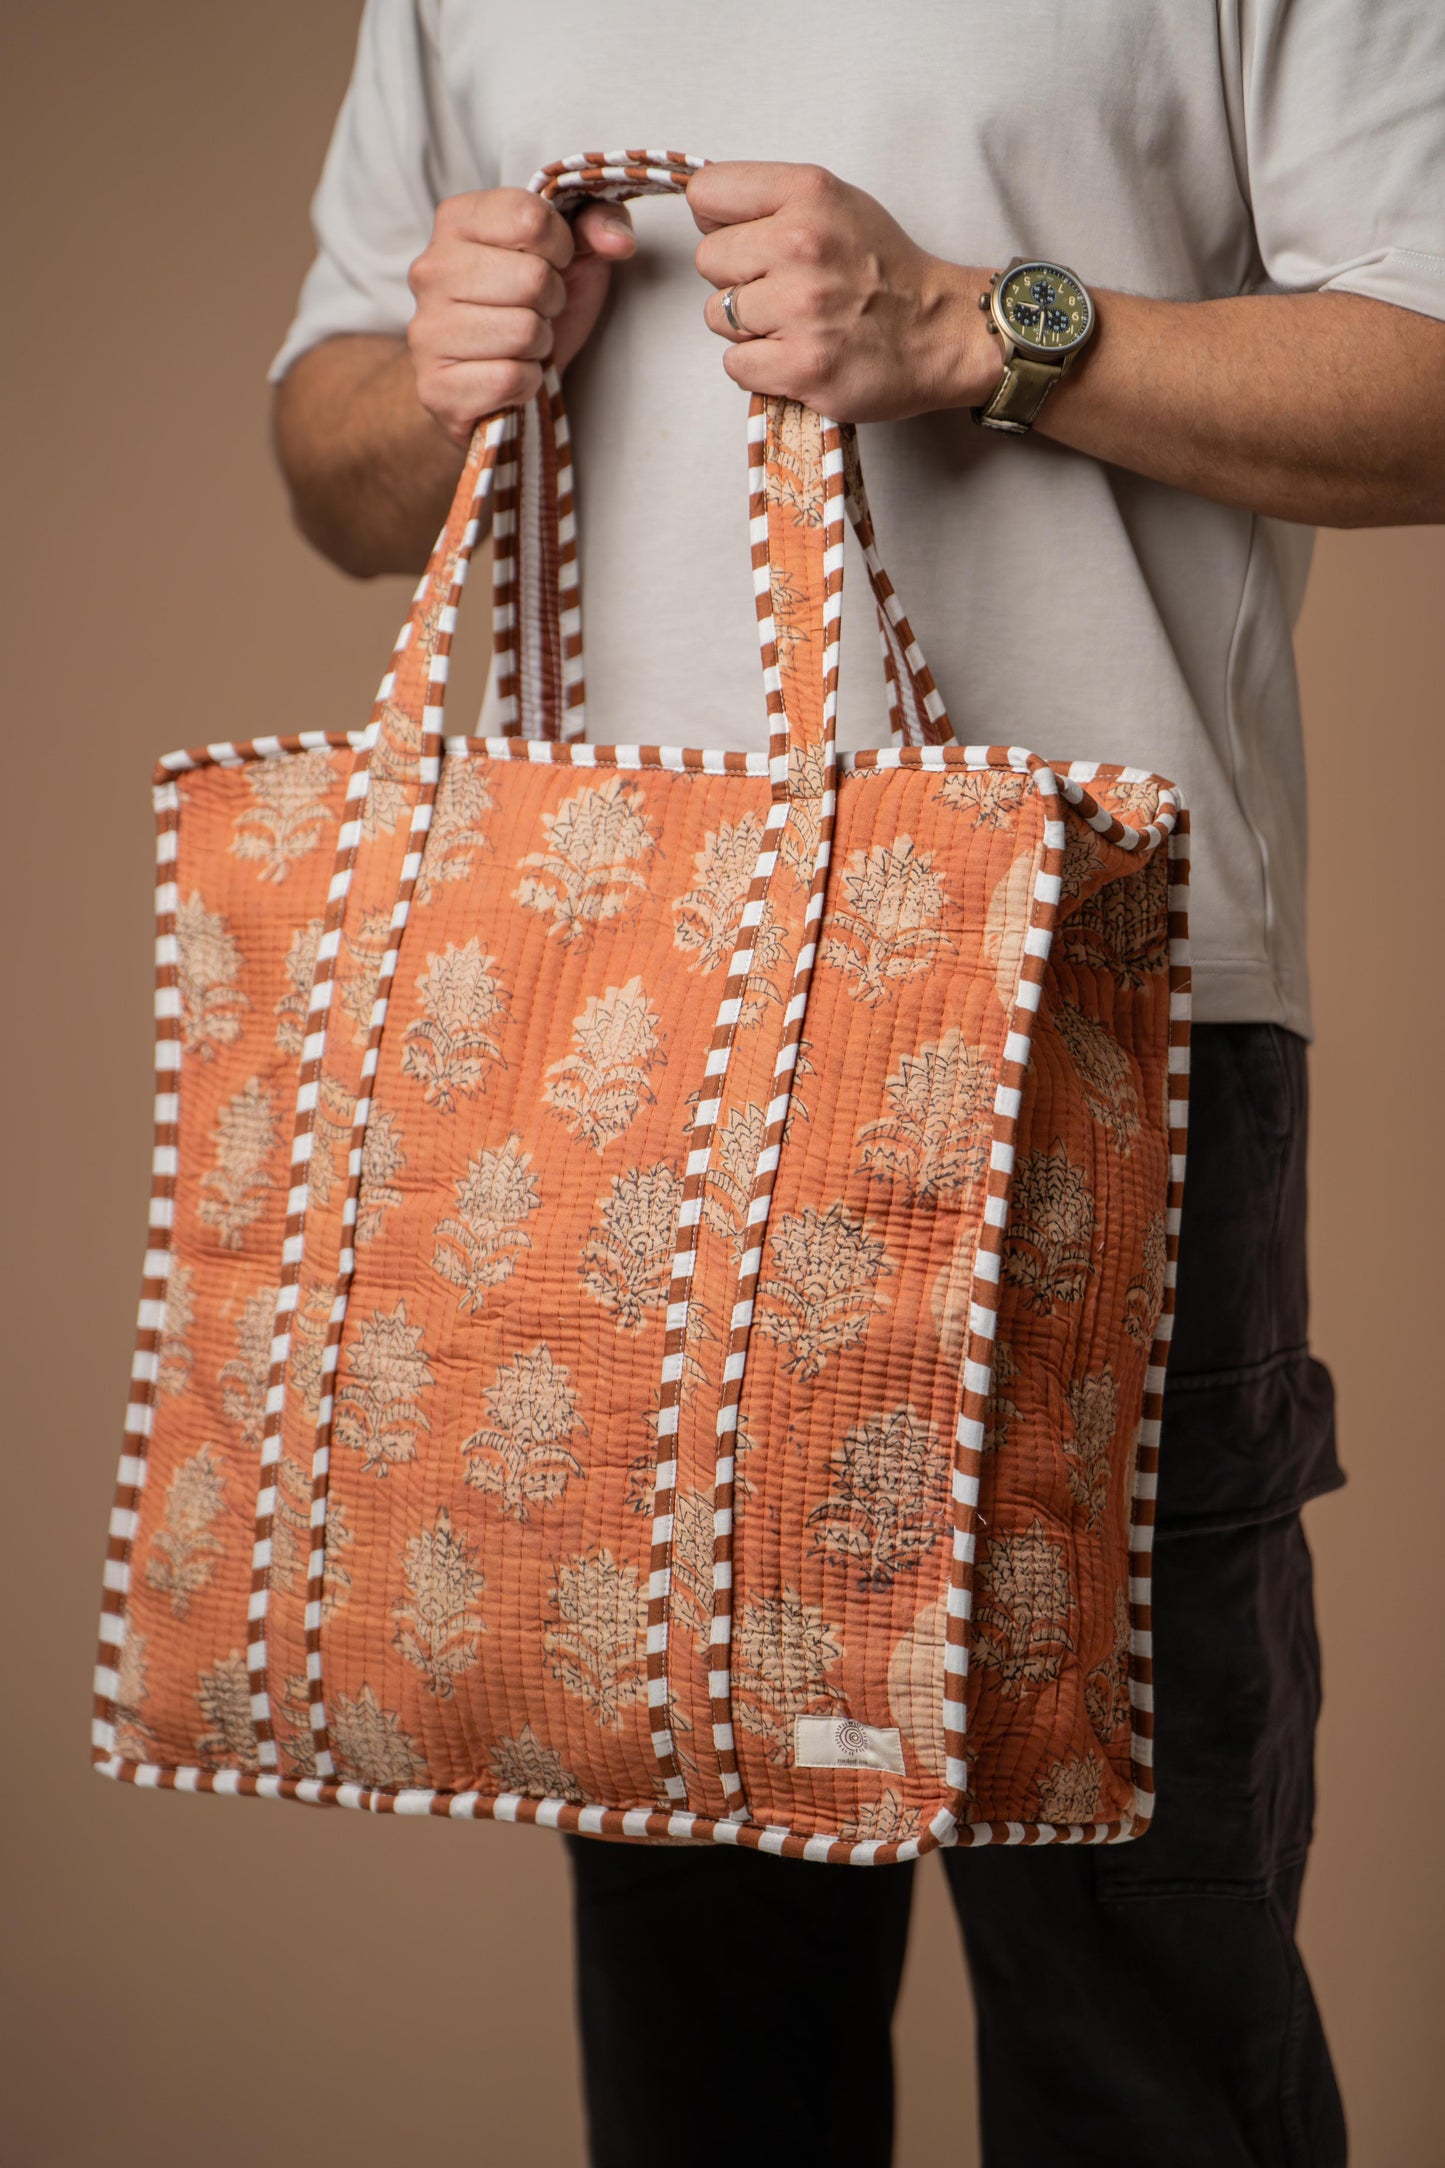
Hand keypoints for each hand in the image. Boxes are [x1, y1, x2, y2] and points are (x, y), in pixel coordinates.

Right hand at [407, 188, 635, 443]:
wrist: (489, 383)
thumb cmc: (531, 309)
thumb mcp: (571, 255)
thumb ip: (596, 224)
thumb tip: (618, 241)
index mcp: (457, 220)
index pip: (531, 217)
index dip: (561, 248)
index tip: (553, 265)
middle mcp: (430, 269)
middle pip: (532, 277)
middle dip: (551, 301)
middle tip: (536, 311)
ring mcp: (427, 329)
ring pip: (524, 332)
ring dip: (539, 345)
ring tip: (522, 343)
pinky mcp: (436, 386)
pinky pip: (511, 379)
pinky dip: (525, 383)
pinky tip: (509, 375)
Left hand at [690, 162, 997, 423]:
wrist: (940, 332)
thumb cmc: (884, 270)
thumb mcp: (836, 204)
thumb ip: (772, 202)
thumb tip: (707, 215)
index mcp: (808, 194)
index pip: (707, 194)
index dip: (720, 222)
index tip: (747, 240)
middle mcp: (801, 244)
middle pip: (708, 260)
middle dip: (737, 278)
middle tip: (782, 290)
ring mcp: (801, 309)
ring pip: (717, 315)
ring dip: (747, 327)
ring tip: (793, 324)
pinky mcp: (802, 365)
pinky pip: (735, 365)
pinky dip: (758, 367)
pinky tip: (794, 355)